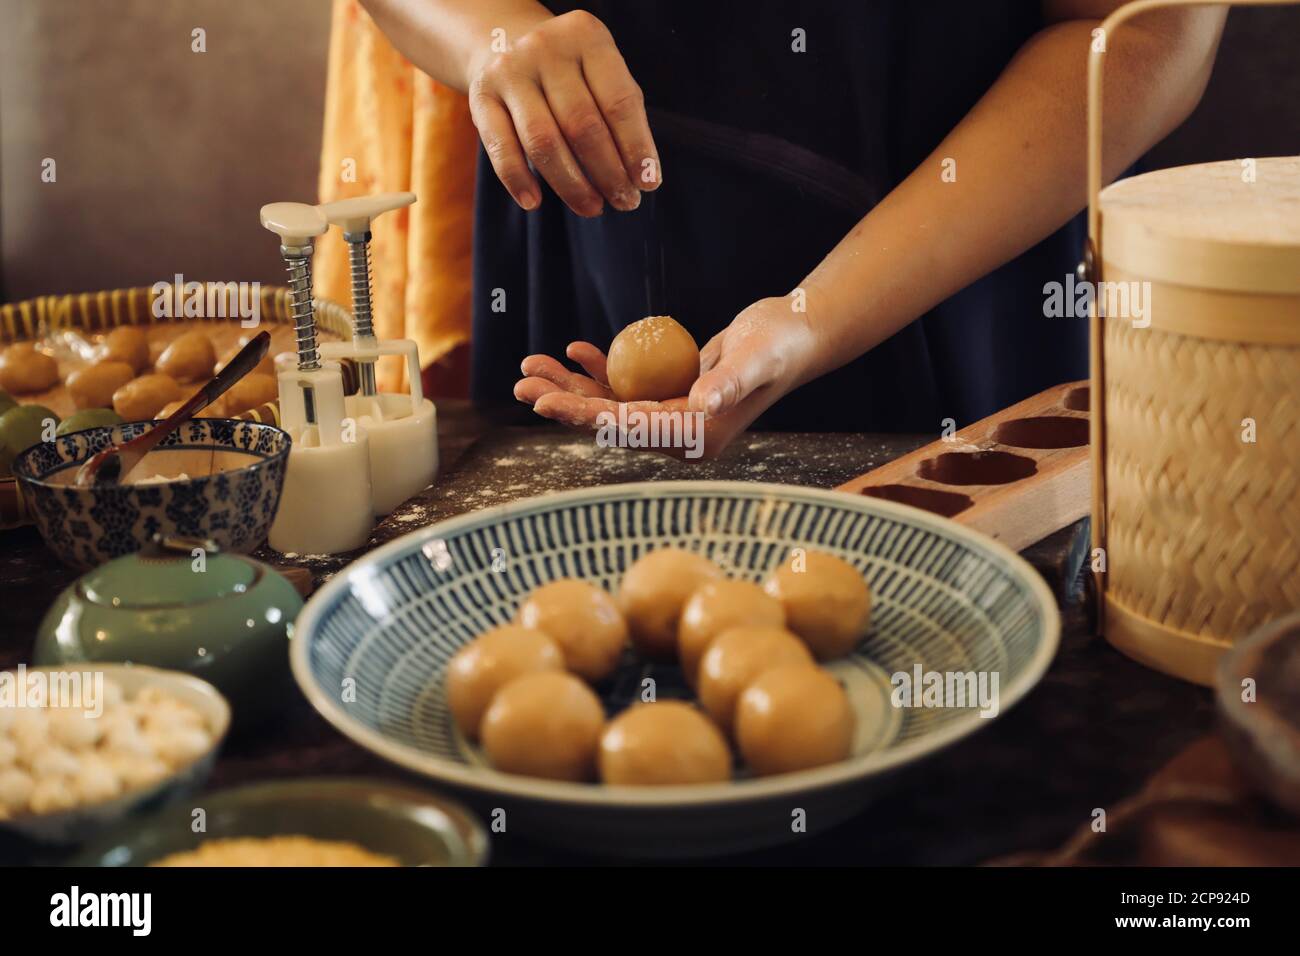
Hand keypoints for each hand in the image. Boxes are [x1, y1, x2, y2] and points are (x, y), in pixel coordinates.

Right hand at [466, 10, 659, 215]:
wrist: (507, 45)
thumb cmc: (572, 74)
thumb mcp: (602, 78)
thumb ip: (621, 118)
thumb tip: (639, 178)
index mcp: (586, 37)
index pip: (618, 101)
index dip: (636, 147)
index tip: (648, 183)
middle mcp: (546, 48)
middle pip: (582, 125)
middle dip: (608, 173)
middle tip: (624, 202)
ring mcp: (510, 70)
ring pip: (543, 141)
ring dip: (571, 184)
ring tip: (592, 207)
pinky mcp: (481, 96)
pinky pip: (501, 147)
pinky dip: (518, 180)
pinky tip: (534, 202)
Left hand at [513, 297, 815, 458]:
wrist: (794, 334)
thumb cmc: (781, 343)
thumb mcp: (757, 358)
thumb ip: (730, 382)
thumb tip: (703, 404)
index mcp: (696, 437)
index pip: (627, 429)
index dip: (582, 415)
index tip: (544, 401)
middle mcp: (680, 434)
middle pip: (608, 421)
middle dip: (563, 402)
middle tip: (520, 384)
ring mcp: (673, 414)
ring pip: (609, 404)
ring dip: (570, 385)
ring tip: (530, 365)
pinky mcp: (670, 394)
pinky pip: (625, 386)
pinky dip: (599, 369)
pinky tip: (575, 350)